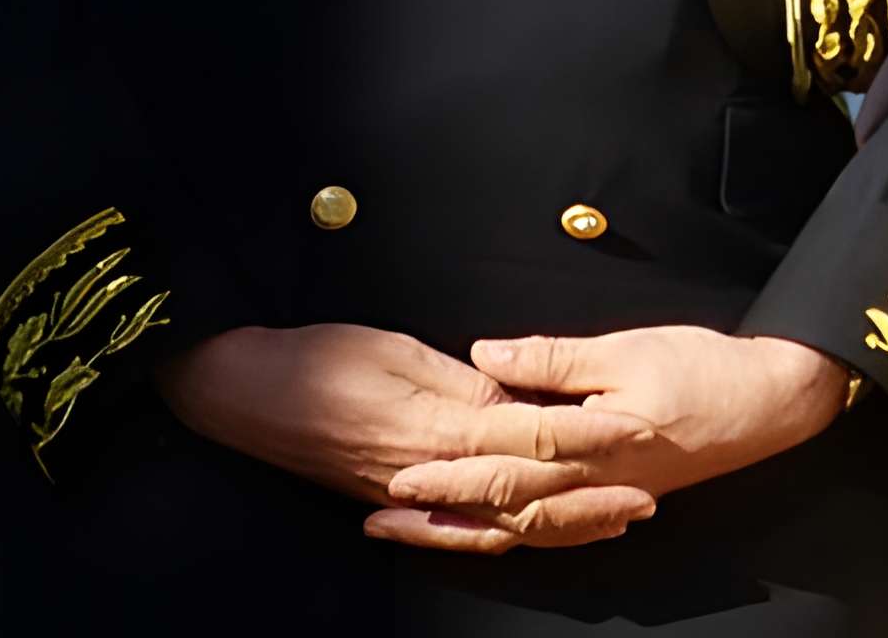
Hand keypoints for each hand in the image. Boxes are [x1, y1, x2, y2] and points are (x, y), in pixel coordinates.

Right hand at [158, 322, 656, 544]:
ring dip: (558, 525)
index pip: (526, 438)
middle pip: (523, 495)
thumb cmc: (317, 359)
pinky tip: (529, 533)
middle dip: (587, 500)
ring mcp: (410, 494)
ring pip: (497, 522)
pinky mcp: (391, 499)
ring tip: (610, 523)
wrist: (244, 393)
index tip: (635, 433)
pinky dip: (500, 535)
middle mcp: (429, 473)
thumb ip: (464, 382)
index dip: (584, 437)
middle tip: (643, 499)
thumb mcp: (398, 351)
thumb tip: (517, 398)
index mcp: (438, 428)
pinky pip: (458, 530)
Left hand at [372, 327, 849, 553]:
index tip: (400, 464)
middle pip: (503, 498)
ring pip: (522, 523)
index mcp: (596, 436)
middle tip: (382, 510)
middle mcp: (594, 477)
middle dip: (441, 506)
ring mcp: (603, 494)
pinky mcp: (613, 496)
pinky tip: (486, 531)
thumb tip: (489, 353)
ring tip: (416, 526)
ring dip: (465, 526)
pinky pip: (552, 526)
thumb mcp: (631, 347)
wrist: (770, 403)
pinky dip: (512, 532)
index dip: (451, 459)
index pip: (507, 450)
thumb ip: (556, 356)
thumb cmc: (705, 368)